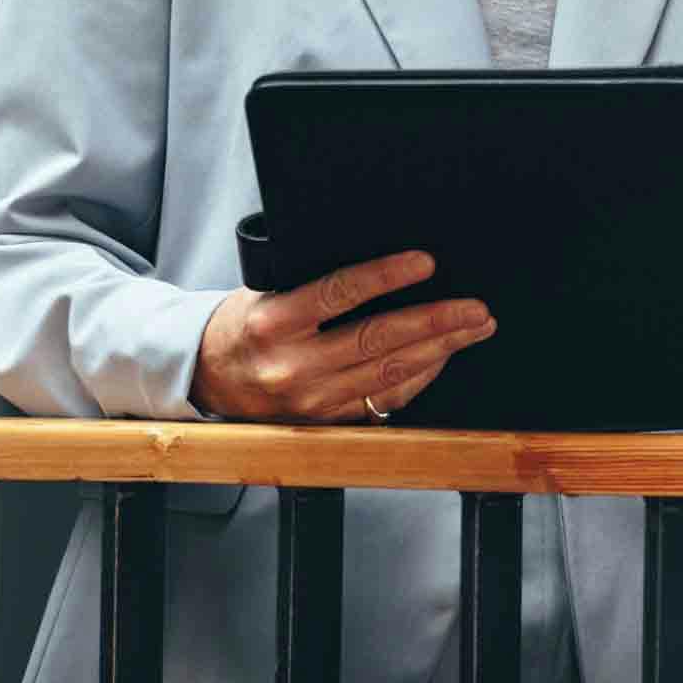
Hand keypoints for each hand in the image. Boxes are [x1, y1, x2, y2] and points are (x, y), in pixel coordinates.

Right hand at [191, 250, 493, 423]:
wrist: (206, 376)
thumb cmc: (244, 325)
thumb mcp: (266, 292)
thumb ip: (315, 284)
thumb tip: (386, 266)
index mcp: (271, 324)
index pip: (338, 293)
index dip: (386, 276)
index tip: (426, 262)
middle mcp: (291, 366)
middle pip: (377, 341)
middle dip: (436, 322)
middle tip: (477, 307)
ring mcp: (310, 400)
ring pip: (388, 374)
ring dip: (441, 349)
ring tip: (475, 327)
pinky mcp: (325, 420)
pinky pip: (383, 400)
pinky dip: (420, 377)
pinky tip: (444, 356)